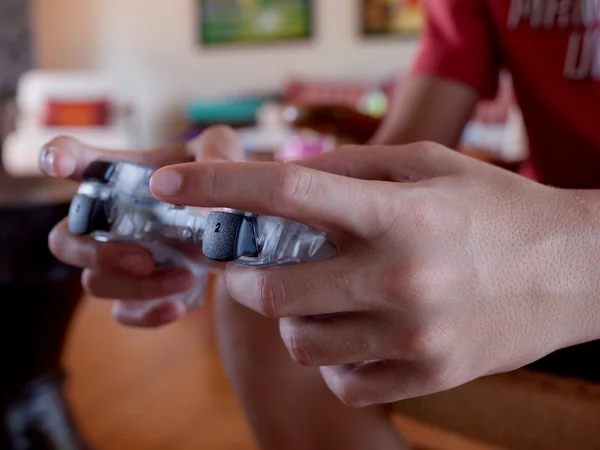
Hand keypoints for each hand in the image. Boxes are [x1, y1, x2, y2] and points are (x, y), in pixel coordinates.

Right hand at [42, 126, 243, 326]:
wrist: (234, 220)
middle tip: (144, 258)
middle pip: (64, 240)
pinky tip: (178, 306)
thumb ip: (217, 153)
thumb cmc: (214, 177)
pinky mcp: (138, 292)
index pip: (74, 161)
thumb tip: (204, 204)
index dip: (57, 160)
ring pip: (94, 282)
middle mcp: (106, 219)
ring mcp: (118, 259)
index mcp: (118, 175)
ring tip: (187, 277)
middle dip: (94, 253)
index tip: (55, 166)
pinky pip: (124, 312)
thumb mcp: (221, 153)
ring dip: (137, 285)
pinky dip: (148, 314)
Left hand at [147, 141, 599, 405]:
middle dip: (243, 276)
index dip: (219, 185)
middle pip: (271, 289)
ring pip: (300, 341)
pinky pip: (340, 379)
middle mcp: (400, 278)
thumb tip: (285, 175)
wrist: (574, 270)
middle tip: (250, 264)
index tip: (171, 184)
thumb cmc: (496, 209)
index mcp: (398, 213)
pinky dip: (332, 356)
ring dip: (291, 318)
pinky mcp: (426, 377)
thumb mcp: (429, 165)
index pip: (287, 192)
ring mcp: (413, 337)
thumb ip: (353, 167)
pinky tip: (354, 333)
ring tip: (320, 297)